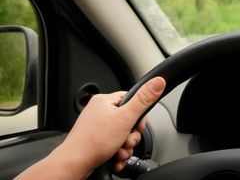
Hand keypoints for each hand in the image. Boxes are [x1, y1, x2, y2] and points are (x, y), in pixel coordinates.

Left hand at [16, 76, 165, 179]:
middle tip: (126, 140)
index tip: (137, 125)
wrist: (74, 165)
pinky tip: (114, 157)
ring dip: (125, 147)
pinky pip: (115, 145)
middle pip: (129, 121)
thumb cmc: (92, 142)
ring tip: (118, 151)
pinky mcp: (96, 142)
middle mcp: (100, 113)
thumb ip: (143, 100)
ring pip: (123, 135)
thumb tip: (158, 82)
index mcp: (104, 101)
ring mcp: (97, 128)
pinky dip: (118, 153)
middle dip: (131, 135)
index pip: (132, 100)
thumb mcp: (125, 118)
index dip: (138, 115)